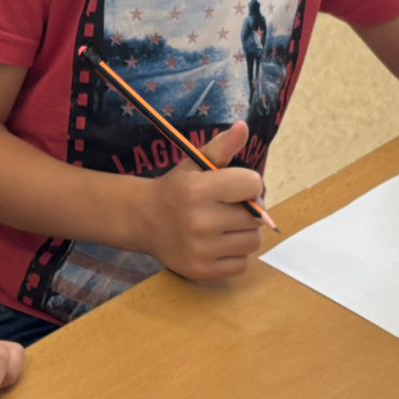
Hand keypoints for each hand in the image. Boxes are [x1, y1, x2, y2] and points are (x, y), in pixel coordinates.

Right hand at [135, 120, 266, 283]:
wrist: (143, 220)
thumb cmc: (176, 189)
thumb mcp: (194, 164)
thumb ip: (220, 147)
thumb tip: (243, 127)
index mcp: (198, 190)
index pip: (252, 185)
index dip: (249, 184)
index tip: (236, 187)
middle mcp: (199, 221)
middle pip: (256, 217)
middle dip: (249, 210)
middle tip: (230, 208)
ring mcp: (200, 249)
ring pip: (252, 242)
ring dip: (244, 233)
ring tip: (225, 226)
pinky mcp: (201, 271)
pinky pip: (242, 264)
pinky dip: (236, 255)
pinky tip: (218, 244)